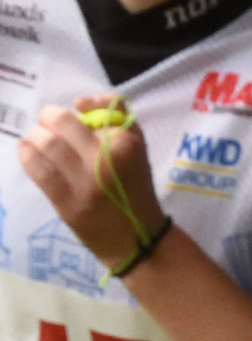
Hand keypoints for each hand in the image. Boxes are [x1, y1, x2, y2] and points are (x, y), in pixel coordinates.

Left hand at [19, 103, 165, 267]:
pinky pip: (40, 172)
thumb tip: (78, 103)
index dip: (76, 111)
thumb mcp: (138, 145)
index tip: (73, 115)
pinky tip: (24, 148)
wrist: (137, 237)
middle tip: (46, 122)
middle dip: (47, 117)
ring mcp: (84, 183)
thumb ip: (115, 114)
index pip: (90, 113)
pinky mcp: (67, 203)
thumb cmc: (135, 186)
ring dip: (36, 135)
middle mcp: (104, 160)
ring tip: (36, 137)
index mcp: (125, 143)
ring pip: (48, 145)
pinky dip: (27, 155)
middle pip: (62, 124)